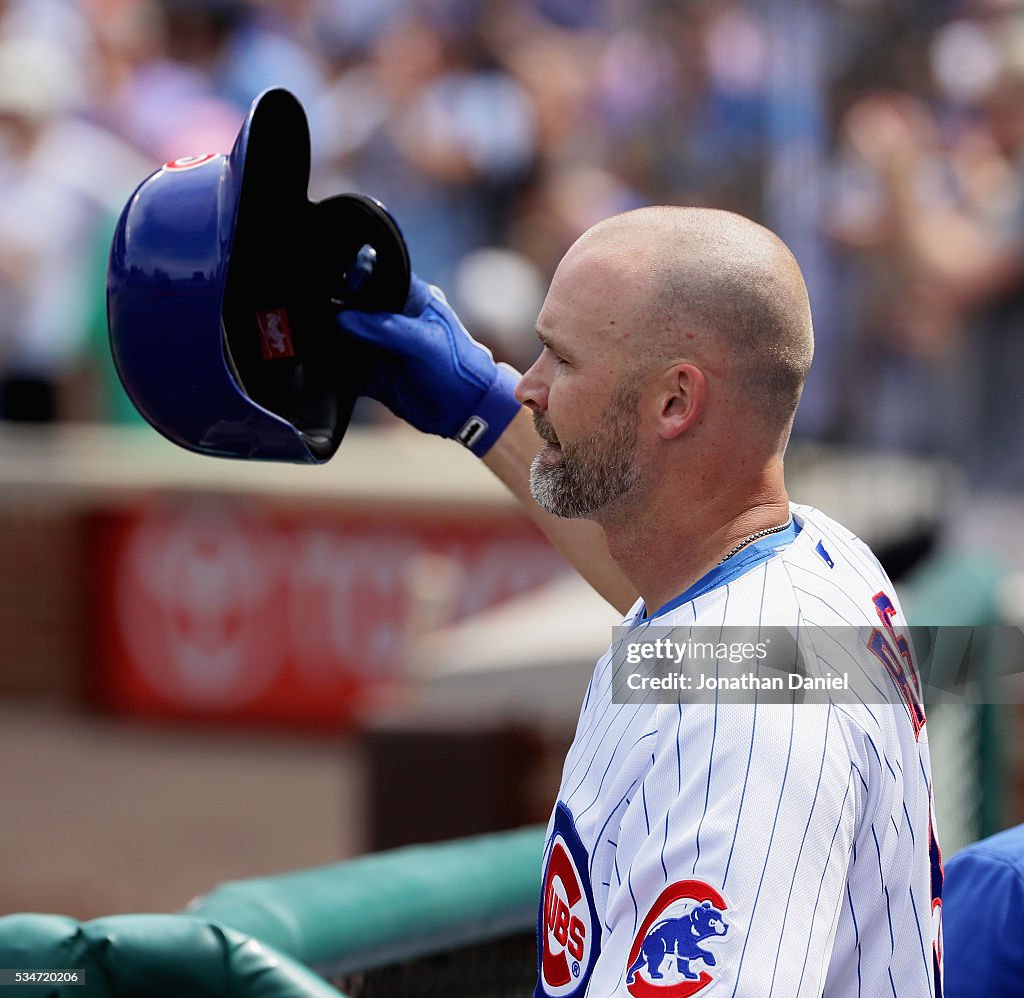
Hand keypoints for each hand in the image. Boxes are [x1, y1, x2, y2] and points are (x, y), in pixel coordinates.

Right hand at [338, 275, 521, 455]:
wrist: (466, 411)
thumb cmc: (457, 368)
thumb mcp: (423, 342)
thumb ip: (384, 328)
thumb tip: (345, 318)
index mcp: (409, 299)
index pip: (374, 280)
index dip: (352, 281)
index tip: (330, 287)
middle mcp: (391, 320)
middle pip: (353, 310)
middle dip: (335, 315)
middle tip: (319, 320)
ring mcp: (380, 347)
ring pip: (346, 339)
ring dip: (333, 344)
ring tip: (320, 344)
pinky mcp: (373, 374)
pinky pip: (345, 369)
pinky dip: (335, 371)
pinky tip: (326, 368)